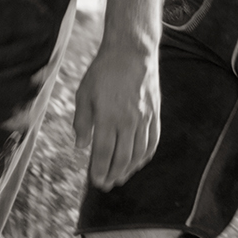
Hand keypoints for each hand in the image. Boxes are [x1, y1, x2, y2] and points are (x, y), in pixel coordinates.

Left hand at [74, 44, 159, 189]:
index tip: (95, 181)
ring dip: (130, 168)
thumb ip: (82, 122)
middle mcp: (128, 120)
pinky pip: (154, 139)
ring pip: (139, 152)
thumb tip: (81, 147)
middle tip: (106, 185)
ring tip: (121, 177)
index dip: (99, 170)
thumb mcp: (83, 94)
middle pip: (123, 157)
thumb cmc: (103, 72)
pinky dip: (147, 154)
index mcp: (108, 117)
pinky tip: (140, 161)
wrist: (133, 52)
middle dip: (114, 174)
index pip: (103, 152)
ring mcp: (145, 117)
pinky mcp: (155, 112)